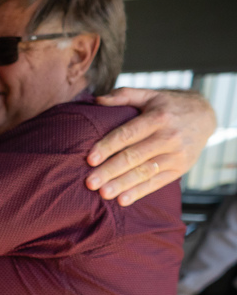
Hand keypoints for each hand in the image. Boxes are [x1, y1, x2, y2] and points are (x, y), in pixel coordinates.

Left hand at [87, 88, 216, 204]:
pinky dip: (139, 192)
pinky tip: (122, 200)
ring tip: (103, 194)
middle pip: (134, 156)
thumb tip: (97, 99)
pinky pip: (157, 182)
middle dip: (110, 170)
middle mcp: (169, 137)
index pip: (128, 134)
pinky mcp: (180, 168)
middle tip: (90, 182)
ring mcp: (176, 154)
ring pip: (145, 172)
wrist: (205, 115)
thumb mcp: (150, 95)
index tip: (90, 159)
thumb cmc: (168, 106)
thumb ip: (124, 95)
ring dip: (123, 184)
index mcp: (157, 117)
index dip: (108, 147)